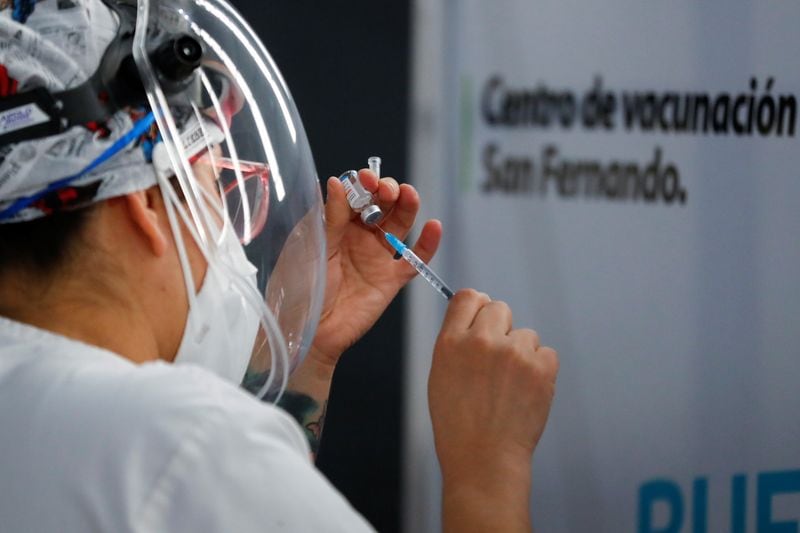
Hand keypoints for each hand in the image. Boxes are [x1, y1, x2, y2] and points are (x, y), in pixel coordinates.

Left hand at [309, 169, 441, 368]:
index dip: (363, 183)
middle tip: (386, 189)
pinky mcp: (391, 280)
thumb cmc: (300, 289)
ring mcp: (377, 257)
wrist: (308, 331)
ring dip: (407, 206)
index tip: (365, 178)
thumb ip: (330, 218)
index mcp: (335, 224)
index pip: (356, 195)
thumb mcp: (312, 247)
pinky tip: (434, 226)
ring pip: (400, 224)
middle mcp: (358, 236)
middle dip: (387, 190)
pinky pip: (414, 260)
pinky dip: (427, 244)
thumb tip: (337, 182)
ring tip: (409, 195)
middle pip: (382, 204)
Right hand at [429, 289, 557, 531]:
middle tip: (497, 362)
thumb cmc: (459, 422)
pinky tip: (525, 392)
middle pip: (500, 308)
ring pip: (526, 334)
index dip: (477, 307)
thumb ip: (457, 340)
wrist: (483, 458)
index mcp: (450, 341)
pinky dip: (540, 370)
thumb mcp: (441, 374)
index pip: (469, 297)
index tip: (482, 320)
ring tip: (508, 387)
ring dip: (521, 354)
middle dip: (501, 329)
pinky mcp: (541, 368)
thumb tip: (477, 313)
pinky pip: (546, 353)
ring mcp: (513, 353)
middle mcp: (481, 341)